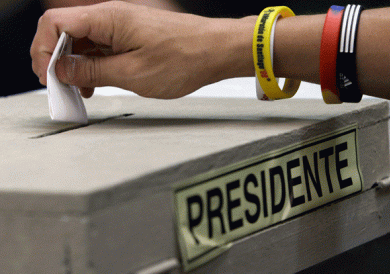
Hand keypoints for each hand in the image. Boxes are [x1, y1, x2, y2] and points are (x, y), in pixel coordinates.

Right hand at [31, 1, 254, 98]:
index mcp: (107, 18)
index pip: (54, 23)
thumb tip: (64, 70)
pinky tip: (97, 83)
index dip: (43, 50)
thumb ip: (93, 71)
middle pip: (66, 31)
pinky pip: (102, 48)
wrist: (216, 51)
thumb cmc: (185, 58)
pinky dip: (94, 65)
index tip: (48, 76)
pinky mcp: (131, 36)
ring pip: (84, 42)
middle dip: (57, 60)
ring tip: (81, 91)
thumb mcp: (132, 74)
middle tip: (61, 87)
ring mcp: (121, 26)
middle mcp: (111, 17)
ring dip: (76, 66)